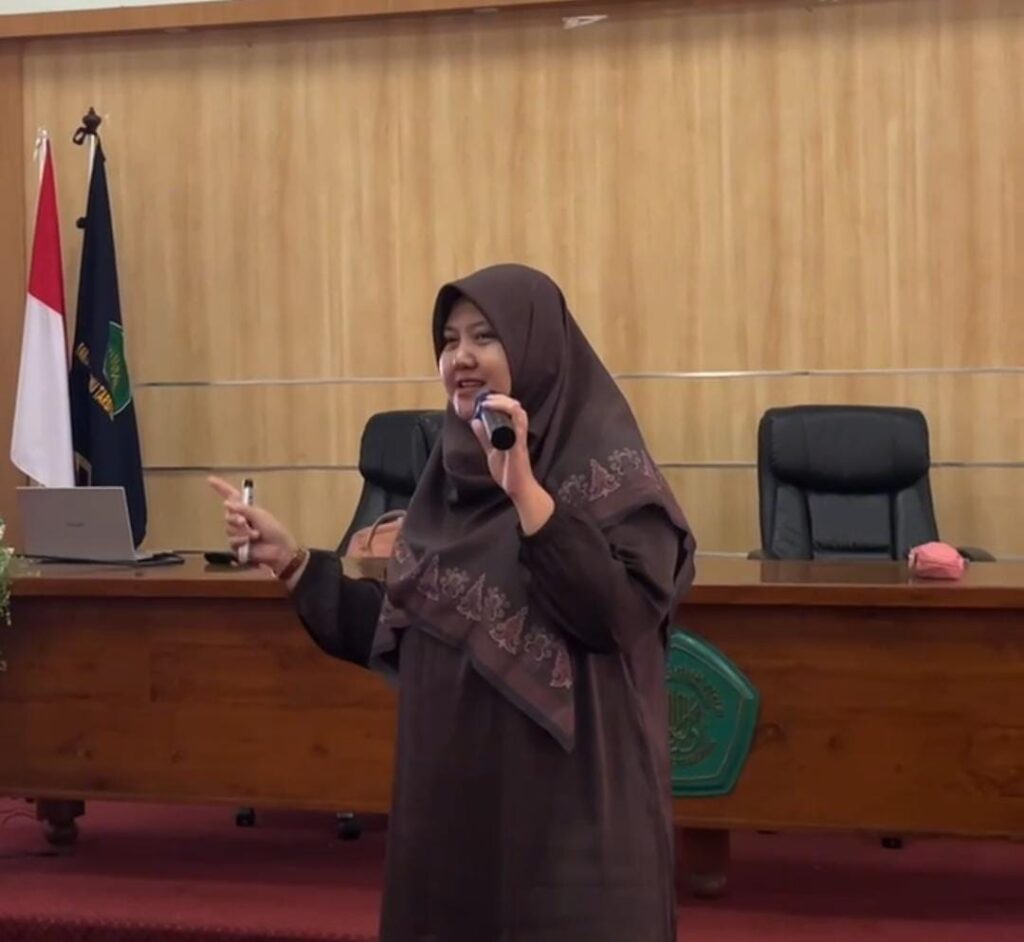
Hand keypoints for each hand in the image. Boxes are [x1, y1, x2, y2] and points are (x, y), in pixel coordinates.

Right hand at [207, 476, 298, 573]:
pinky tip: (250, 543)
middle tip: (245, 522)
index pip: (231, 496)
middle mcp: (241, 520)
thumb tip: (227, 503)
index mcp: (247, 509)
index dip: (221, 488)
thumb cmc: (274, 531)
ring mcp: (238, 533)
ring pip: (229, 529)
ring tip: (255, 535)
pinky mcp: (238, 546)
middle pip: (228, 515)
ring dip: (242, 532)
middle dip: (236, 518)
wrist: (279, 550)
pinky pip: (232, 541)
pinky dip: (241, 541)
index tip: (211, 479)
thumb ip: (243, 509)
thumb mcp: (260, 516)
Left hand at [470, 395, 553, 534]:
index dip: (499, 401)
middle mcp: (518, 432)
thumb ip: (485, 437)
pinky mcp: (519, 445)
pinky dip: (510, 414)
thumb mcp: (492, 451)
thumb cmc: (509, 471)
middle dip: (500, 398)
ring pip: (518, 412)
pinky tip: (496, 412)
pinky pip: (519, 426)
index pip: (510, 410)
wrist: (518, 488)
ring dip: (503, 403)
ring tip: (489, 402)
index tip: (485, 400)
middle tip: (485, 399)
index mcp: (512, 432)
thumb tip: (476, 422)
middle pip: (514, 406)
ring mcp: (519, 438)